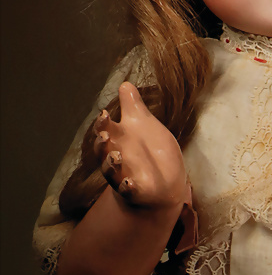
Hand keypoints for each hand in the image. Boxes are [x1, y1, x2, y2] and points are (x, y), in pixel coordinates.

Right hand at [93, 81, 187, 210]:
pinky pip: (126, 190)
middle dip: (101, 144)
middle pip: (102, 151)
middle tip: (105, 135)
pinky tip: (130, 182)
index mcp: (118, 139)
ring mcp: (123, 175)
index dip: (102, 122)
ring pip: (110, 171)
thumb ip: (134, 106)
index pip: (105, 129)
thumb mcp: (144, 124)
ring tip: (116, 156)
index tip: (105, 114)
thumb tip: (125, 83)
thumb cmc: (151, 149)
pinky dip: (126, 187)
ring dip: (111, 164)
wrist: (165, 180)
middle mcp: (116, 157)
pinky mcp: (133, 191)